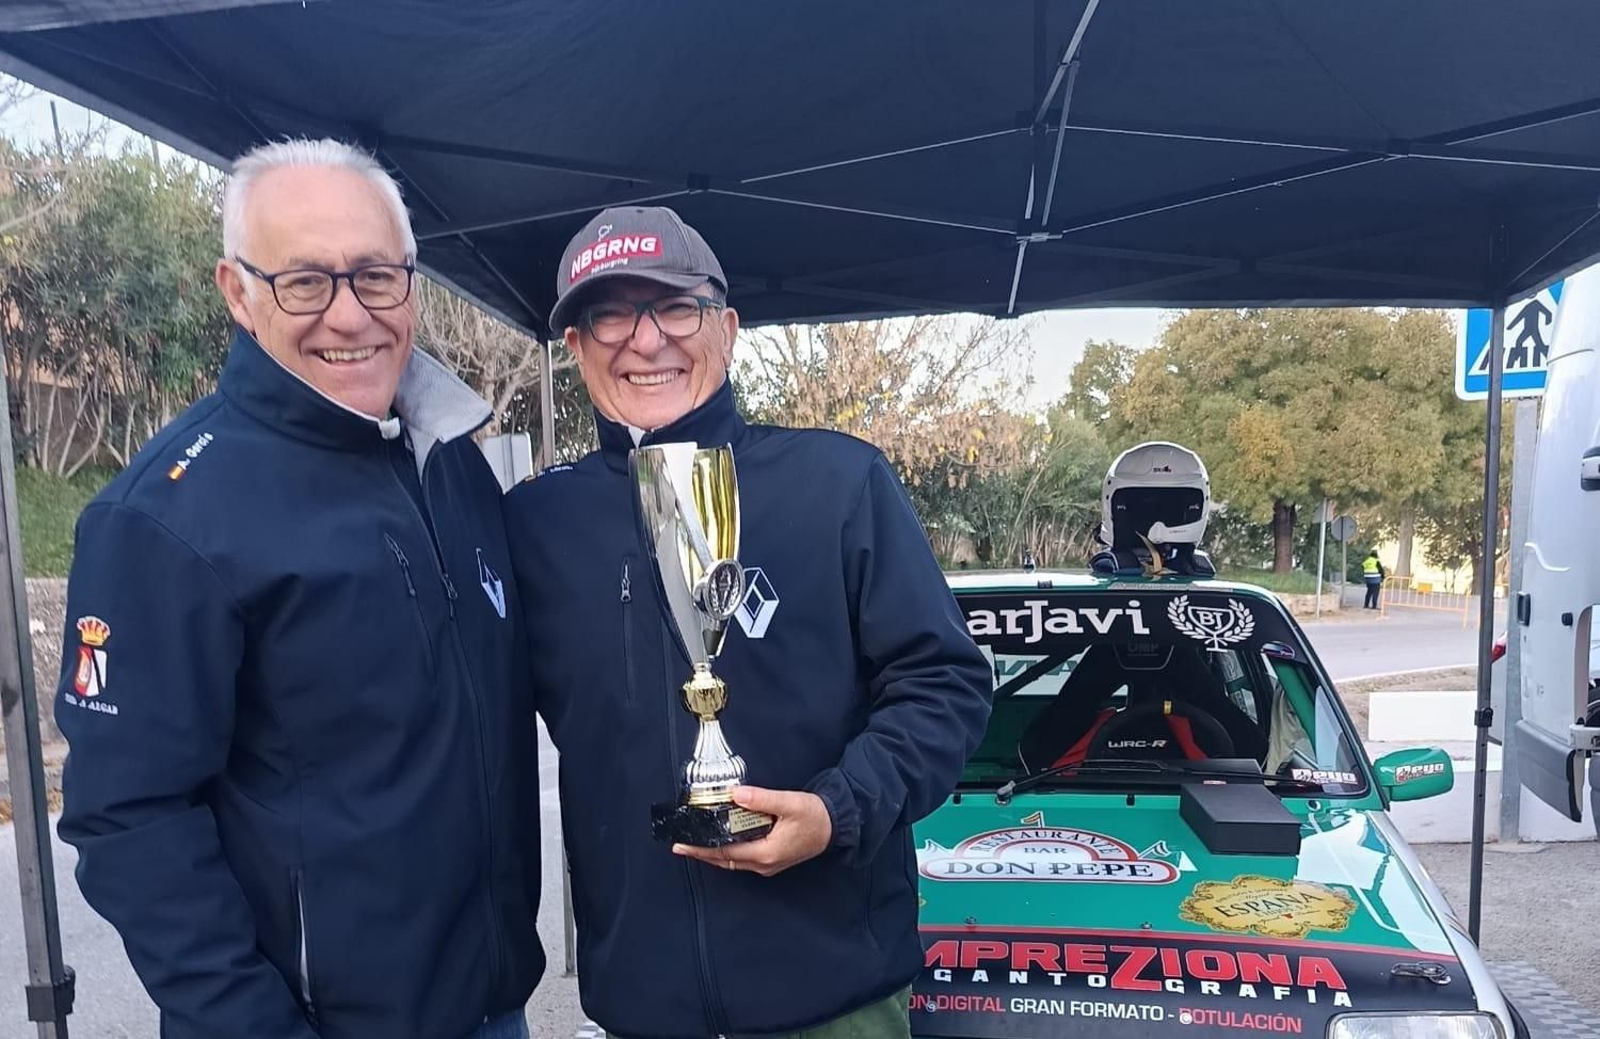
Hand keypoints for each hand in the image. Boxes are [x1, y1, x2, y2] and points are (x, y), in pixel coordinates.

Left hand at [672, 786, 832, 876]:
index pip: (725, 852)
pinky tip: (722, 842)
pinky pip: (743, 858)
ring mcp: (769, 864)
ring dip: (714, 853)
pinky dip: (728, 852)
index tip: (682, 845)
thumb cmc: (815, 816)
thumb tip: (736, 794)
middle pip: (725, 860)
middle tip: (681, 846)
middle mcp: (764, 863)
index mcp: (766, 852)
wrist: (836, 826)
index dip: (701, 849)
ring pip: (733, 861)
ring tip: (696, 844)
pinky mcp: (772, 859)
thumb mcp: (789, 803)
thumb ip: (761, 799)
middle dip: (702, 853)